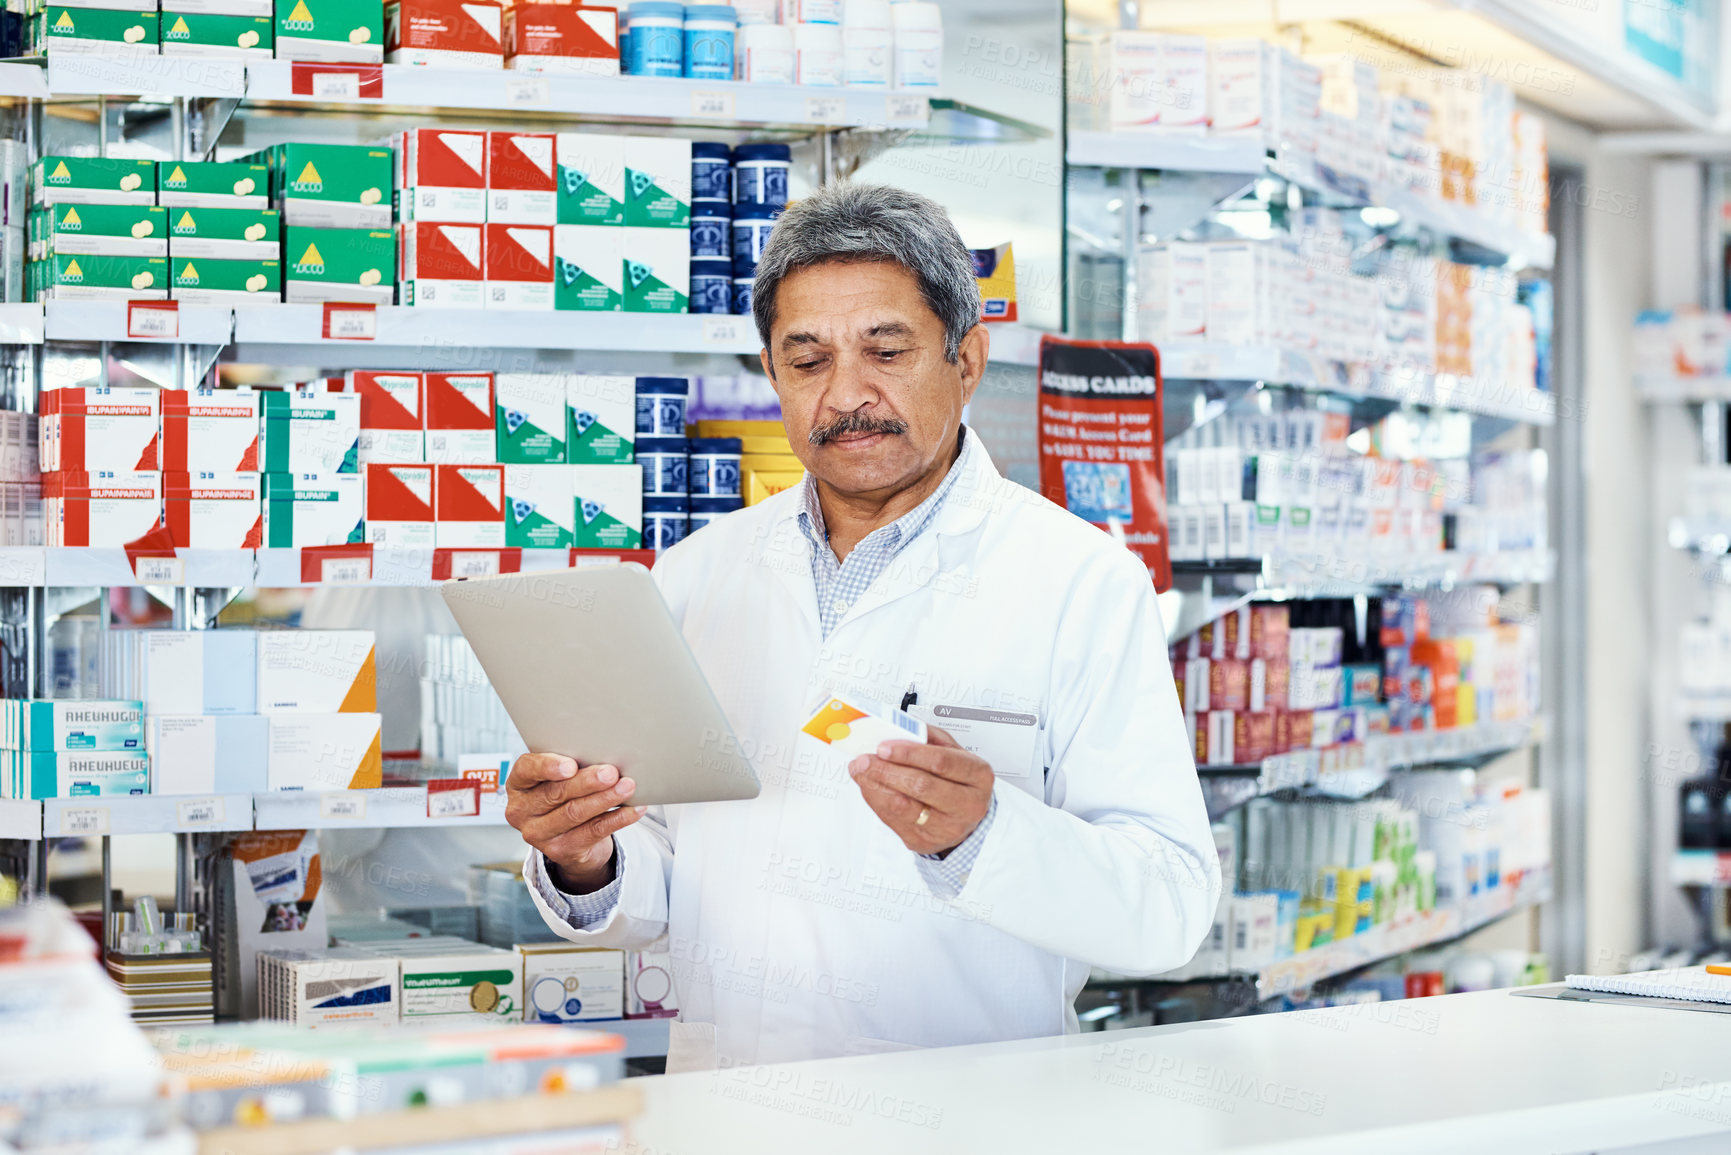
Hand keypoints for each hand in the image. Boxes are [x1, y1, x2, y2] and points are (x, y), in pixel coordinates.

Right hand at [504, 753, 642, 893]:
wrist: (571, 837)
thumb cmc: (566, 794)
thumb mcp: (559, 778)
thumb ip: (571, 765)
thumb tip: (604, 754)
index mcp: (518, 784)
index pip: (526, 770)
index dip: (547, 766)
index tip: (571, 765)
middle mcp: (520, 811)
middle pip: (555, 793)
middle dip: (587, 782)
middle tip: (611, 772)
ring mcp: (537, 834)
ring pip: (574, 813)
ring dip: (605, 799)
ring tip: (627, 787)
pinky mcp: (558, 851)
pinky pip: (592, 832)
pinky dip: (617, 819)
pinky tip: (633, 810)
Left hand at [847, 725, 993, 856]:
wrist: (964, 817)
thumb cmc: (958, 780)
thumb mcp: (953, 753)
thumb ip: (929, 738)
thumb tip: (898, 729)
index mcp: (977, 775)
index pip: (941, 762)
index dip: (909, 753)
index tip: (884, 747)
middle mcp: (967, 804)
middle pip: (921, 786)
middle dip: (886, 770)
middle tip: (865, 759)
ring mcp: (946, 827)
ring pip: (903, 807)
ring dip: (875, 786)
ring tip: (861, 771)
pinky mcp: (924, 841)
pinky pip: (893, 821)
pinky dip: (875, 801)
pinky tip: (869, 787)